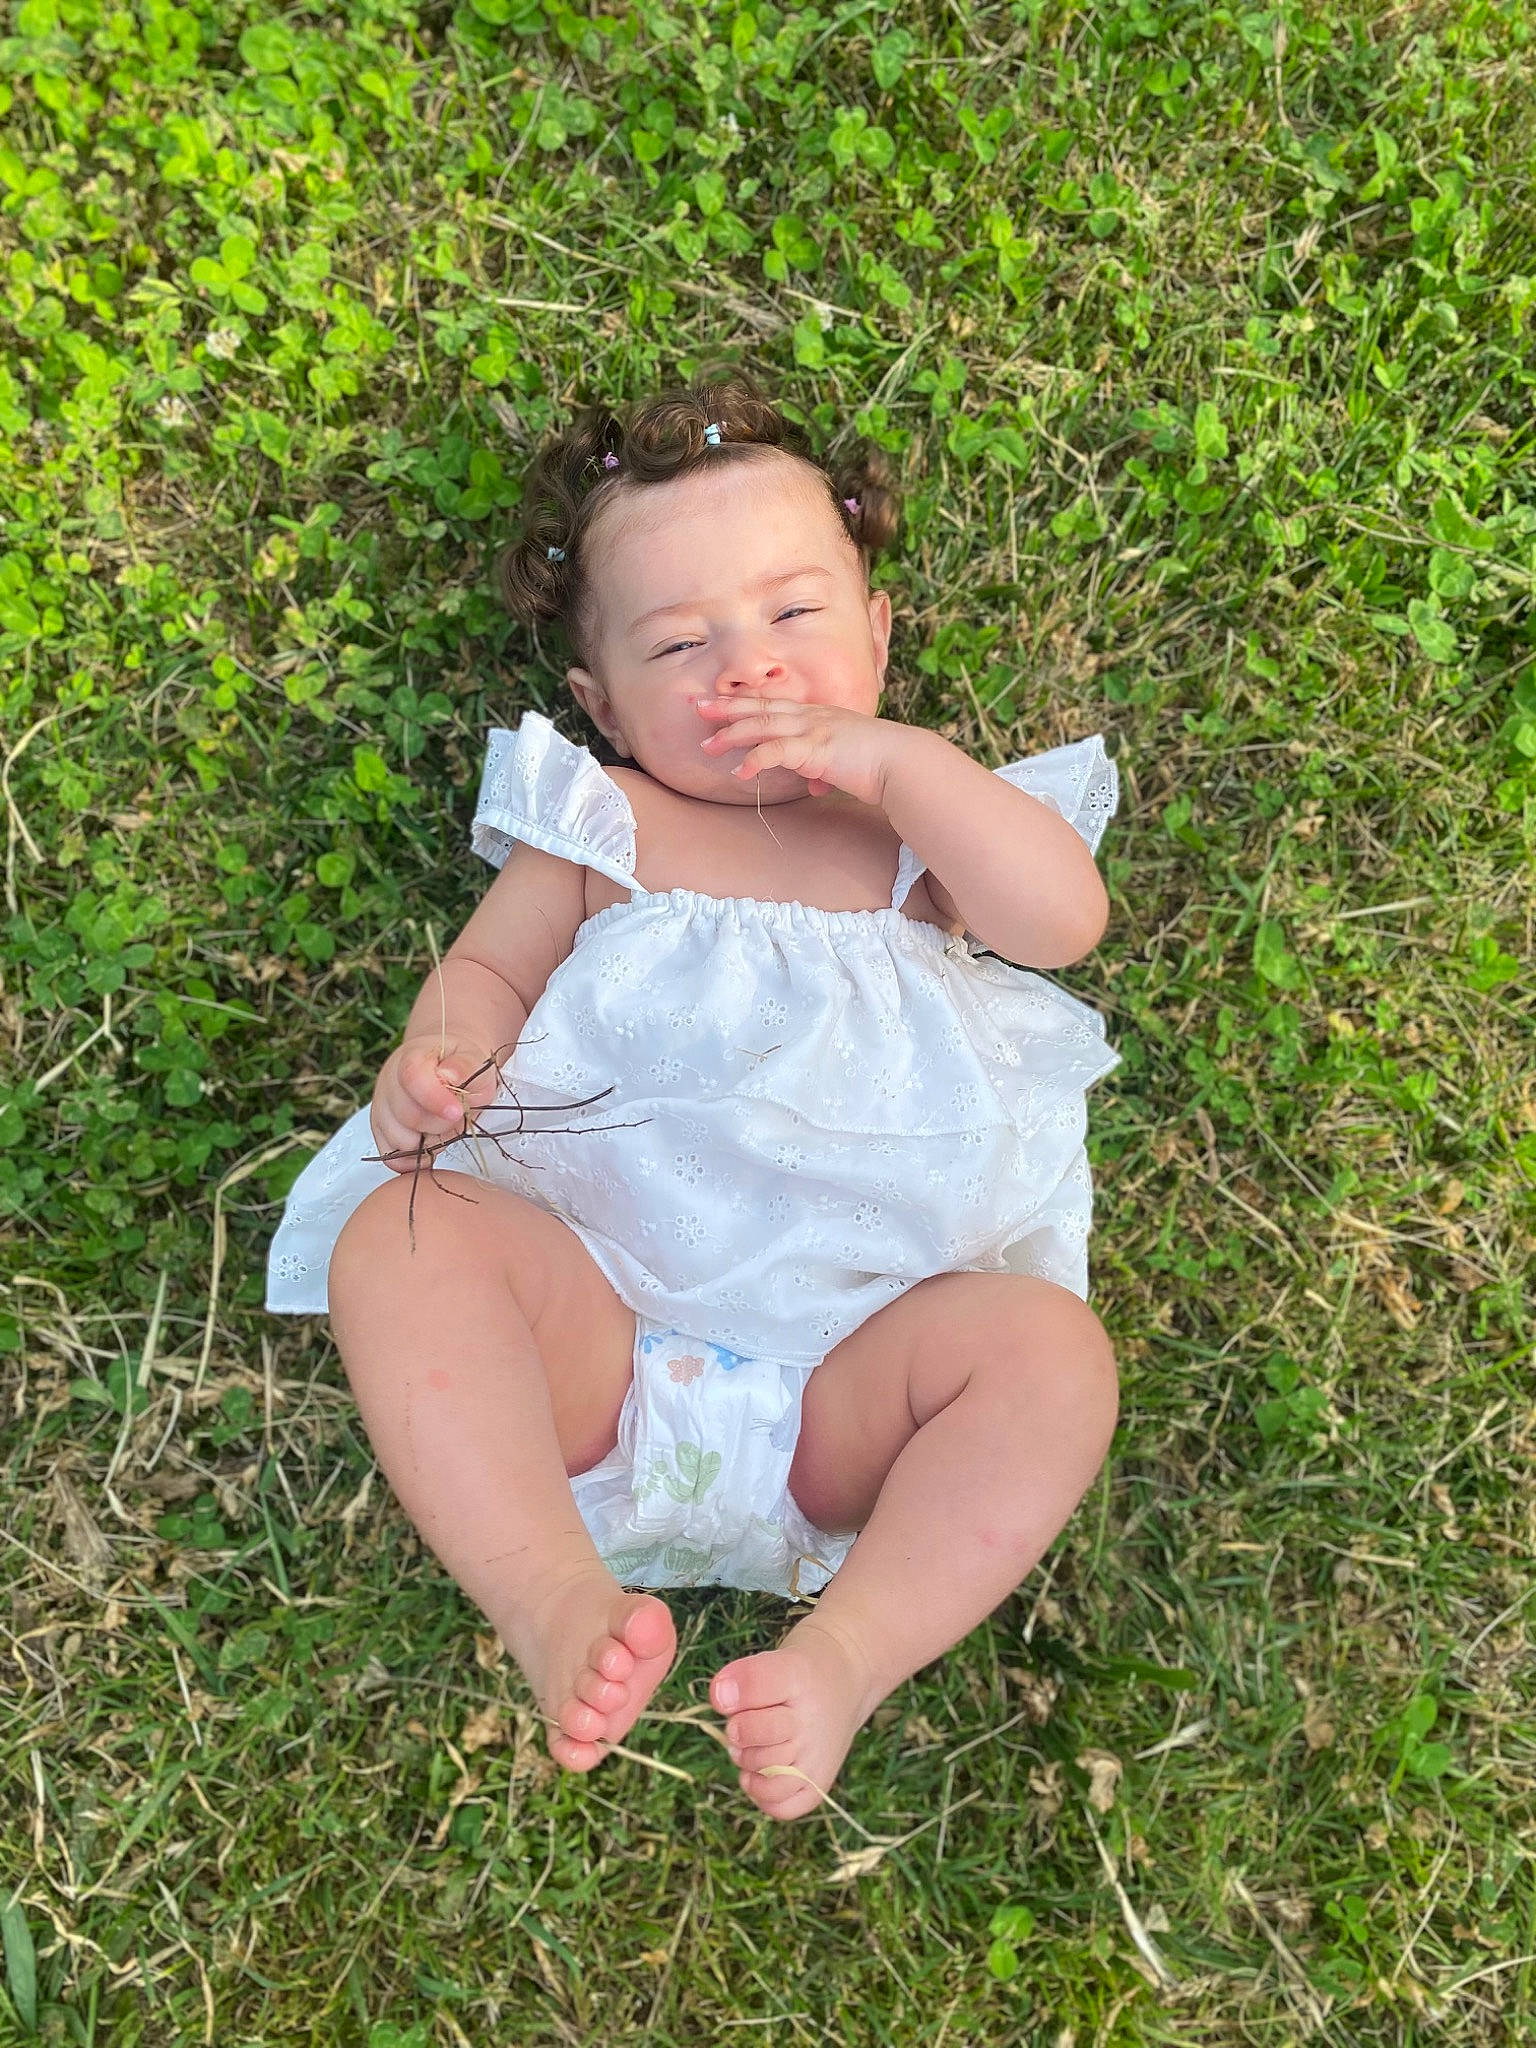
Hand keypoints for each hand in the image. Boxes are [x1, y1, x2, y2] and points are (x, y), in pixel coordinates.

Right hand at [370, 1033, 501, 1169]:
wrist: (445, 1068)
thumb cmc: (458, 1066)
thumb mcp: (473, 1059)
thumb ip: (465, 1066)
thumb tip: (451, 1075)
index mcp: (411, 1058)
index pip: (412, 1078)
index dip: (435, 1099)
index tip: (457, 1111)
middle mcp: (389, 1083)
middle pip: (408, 1116)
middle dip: (440, 1124)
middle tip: (457, 1117)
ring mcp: (381, 1109)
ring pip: (398, 1140)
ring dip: (428, 1142)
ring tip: (443, 1127)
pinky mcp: (381, 1132)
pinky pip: (392, 1157)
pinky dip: (414, 1158)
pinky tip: (430, 1144)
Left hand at [695, 697, 913, 807]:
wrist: (904, 764)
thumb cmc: (879, 765)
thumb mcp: (844, 763)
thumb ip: (824, 770)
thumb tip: (816, 785)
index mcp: (818, 717)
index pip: (773, 705)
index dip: (743, 703)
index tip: (717, 702)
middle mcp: (813, 717)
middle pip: (761, 707)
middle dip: (726, 707)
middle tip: (695, 706)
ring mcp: (814, 730)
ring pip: (763, 725)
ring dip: (732, 734)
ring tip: (707, 746)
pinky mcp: (817, 750)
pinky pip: (777, 752)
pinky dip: (754, 760)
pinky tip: (738, 773)